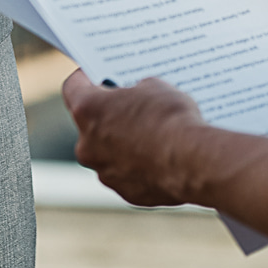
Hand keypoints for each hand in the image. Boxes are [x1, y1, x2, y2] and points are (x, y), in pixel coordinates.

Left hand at [61, 69, 206, 206]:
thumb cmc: (171, 118)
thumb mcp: (155, 86)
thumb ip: (136, 91)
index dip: (87, 77)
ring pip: (109, 152)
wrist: (194, 162)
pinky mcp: (126, 193)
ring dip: (125, 143)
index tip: (98, 74)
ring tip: (154, 133)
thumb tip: (138, 98)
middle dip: (110, 114)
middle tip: (133, 105)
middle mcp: (87, 145)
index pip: (73, 87)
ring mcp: (105, 173)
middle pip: (91, 124)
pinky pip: (128, 174)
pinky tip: (164, 157)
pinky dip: (141, 165)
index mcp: (88, 111)